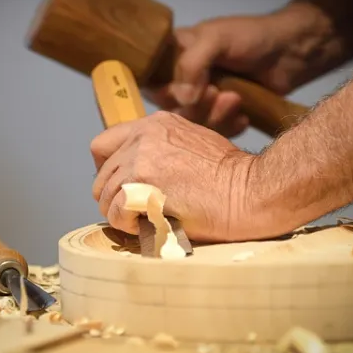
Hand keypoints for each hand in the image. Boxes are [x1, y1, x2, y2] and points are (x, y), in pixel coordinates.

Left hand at [90, 111, 256, 241]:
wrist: (252, 191)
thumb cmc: (231, 177)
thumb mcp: (193, 143)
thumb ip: (160, 150)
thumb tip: (138, 173)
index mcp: (154, 125)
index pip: (103, 144)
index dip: (106, 170)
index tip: (120, 187)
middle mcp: (142, 138)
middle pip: (101, 176)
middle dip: (114, 199)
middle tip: (137, 213)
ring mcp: (139, 162)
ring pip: (105, 198)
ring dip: (122, 215)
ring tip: (148, 222)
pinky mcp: (140, 188)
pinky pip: (116, 213)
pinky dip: (128, 226)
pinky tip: (151, 226)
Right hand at [144, 10, 321, 136]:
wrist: (292, 51)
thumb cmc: (251, 36)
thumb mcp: (216, 39)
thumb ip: (191, 64)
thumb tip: (183, 99)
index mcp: (173, 56)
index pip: (151, 84)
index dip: (166, 94)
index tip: (187, 91)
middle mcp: (183, 80)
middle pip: (172, 110)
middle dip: (197, 107)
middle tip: (219, 92)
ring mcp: (203, 100)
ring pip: (193, 125)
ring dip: (214, 118)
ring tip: (236, 100)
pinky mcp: (222, 116)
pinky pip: (215, 134)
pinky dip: (229, 128)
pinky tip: (243, 117)